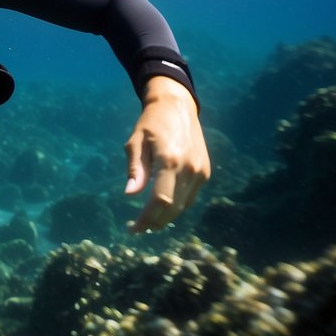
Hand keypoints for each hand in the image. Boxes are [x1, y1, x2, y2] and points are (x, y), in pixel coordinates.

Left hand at [124, 75, 209, 232]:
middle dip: (154, 222)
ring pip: (183, 206)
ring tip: (148, 222)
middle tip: (137, 229)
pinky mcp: (205, 172)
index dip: (146, 218)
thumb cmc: (150, 123)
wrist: (177, 106)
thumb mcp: (135, 142)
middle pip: (173, 208)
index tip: (132, 228)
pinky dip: (177, 206)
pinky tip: (163, 208)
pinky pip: (190, 197)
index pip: (160, 200)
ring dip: (166, 217)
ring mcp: (200, 171)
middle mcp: (189, 168)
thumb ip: (135, 169)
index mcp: (169, 159)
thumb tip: (130, 194)